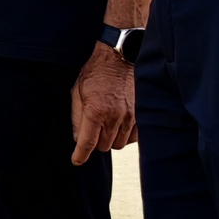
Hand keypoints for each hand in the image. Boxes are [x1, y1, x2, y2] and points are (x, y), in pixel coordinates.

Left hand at [70, 44, 136, 164]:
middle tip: (92, 130)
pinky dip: (124, 135)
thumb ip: (76, 117)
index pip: (87, 143)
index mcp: (95, 111)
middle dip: (95, 142)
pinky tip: (119, 124)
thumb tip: (77, 138)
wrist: (120, 58)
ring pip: (118, 144)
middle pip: (103, 147)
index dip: (80, 155)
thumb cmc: (96, 73)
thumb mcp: (77, 91)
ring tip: (106, 124)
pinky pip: (133, 138)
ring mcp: (130, 117)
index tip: (77, 160)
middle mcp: (114, 117)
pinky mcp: (141, 116)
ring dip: (110, 139)